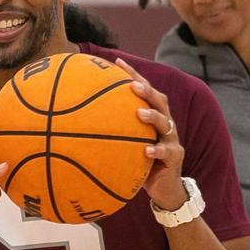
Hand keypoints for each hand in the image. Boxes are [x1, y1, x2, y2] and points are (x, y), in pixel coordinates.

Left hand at [114, 58, 185, 209]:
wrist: (164, 188)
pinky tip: (146, 150)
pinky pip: (167, 151)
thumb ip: (110, 133)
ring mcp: (171, 139)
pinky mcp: (175, 156)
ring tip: (139, 114)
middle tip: (132, 85)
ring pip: (165, 123)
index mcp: (152, 116)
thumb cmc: (139, 163)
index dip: (133, 75)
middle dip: (146, 90)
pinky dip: (157, 150)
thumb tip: (73, 124)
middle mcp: (164, 123)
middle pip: (159, 101)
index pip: (144, 90)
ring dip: (152, 117)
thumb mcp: (125, 146)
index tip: (117, 61)